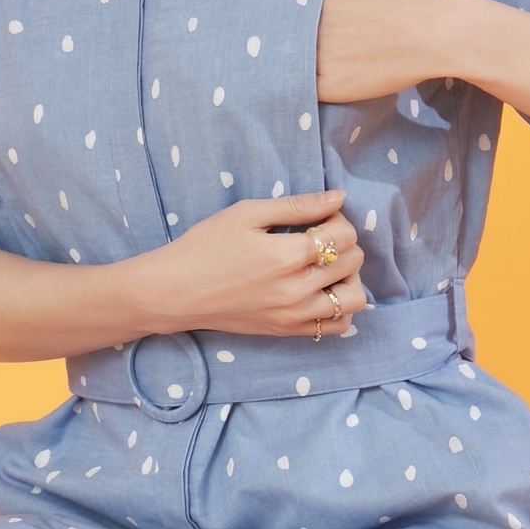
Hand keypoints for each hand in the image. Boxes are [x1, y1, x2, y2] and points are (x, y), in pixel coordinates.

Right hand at [138, 189, 367, 338]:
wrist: (176, 291)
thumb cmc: (206, 246)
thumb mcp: (247, 214)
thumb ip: (297, 206)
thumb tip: (337, 197)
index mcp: (286, 256)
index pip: (343, 234)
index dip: (336, 218)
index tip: (317, 216)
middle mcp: (296, 290)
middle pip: (352, 262)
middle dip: (343, 242)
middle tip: (318, 235)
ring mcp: (294, 315)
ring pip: (353, 298)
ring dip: (349, 277)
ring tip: (326, 265)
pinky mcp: (287, 331)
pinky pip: (336, 325)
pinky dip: (339, 307)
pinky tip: (321, 290)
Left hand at [272, 0, 455, 101]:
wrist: (442, 35)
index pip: (278, 7)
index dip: (272, 12)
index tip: (267, 14)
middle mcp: (315, 29)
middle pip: (278, 35)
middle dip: (273, 36)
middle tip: (267, 40)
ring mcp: (322, 60)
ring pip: (285, 62)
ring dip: (280, 61)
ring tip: (274, 61)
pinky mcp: (334, 87)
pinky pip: (300, 88)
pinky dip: (293, 84)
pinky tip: (294, 79)